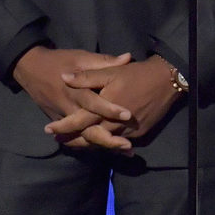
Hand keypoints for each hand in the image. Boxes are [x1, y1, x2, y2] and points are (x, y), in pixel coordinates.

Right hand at [13, 46, 134, 151]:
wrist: (31, 69)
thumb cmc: (59, 61)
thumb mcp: (81, 57)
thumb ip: (104, 61)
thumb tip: (128, 58)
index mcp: (75, 90)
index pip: (93, 102)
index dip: (110, 109)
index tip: (128, 115)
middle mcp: (69, 107)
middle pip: (88, 128)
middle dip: (108, 139)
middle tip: (128, 147)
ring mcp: (62, 118)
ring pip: (82, 136)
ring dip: (102, 145)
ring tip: (123, 153)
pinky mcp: (59, 123)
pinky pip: (75, 137)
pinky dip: (91, 145)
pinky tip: (109, 151)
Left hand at [46, 55, 177, 146]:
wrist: (166, 81)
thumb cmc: (135, 74)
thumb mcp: (109, 72)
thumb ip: (86, 78)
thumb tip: (64, 77)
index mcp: (104, 108)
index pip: (79, 121)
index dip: (63, 126)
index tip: (48, 129)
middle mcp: (114, 123)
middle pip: (90, 137)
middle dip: (73, 140)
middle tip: (59, 140)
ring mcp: (128, 131)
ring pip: (104, 142)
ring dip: (89, 143)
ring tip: (74, 142)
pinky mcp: (139, 134)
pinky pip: (119, 141)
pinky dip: (107, 142)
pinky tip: (99, 140)